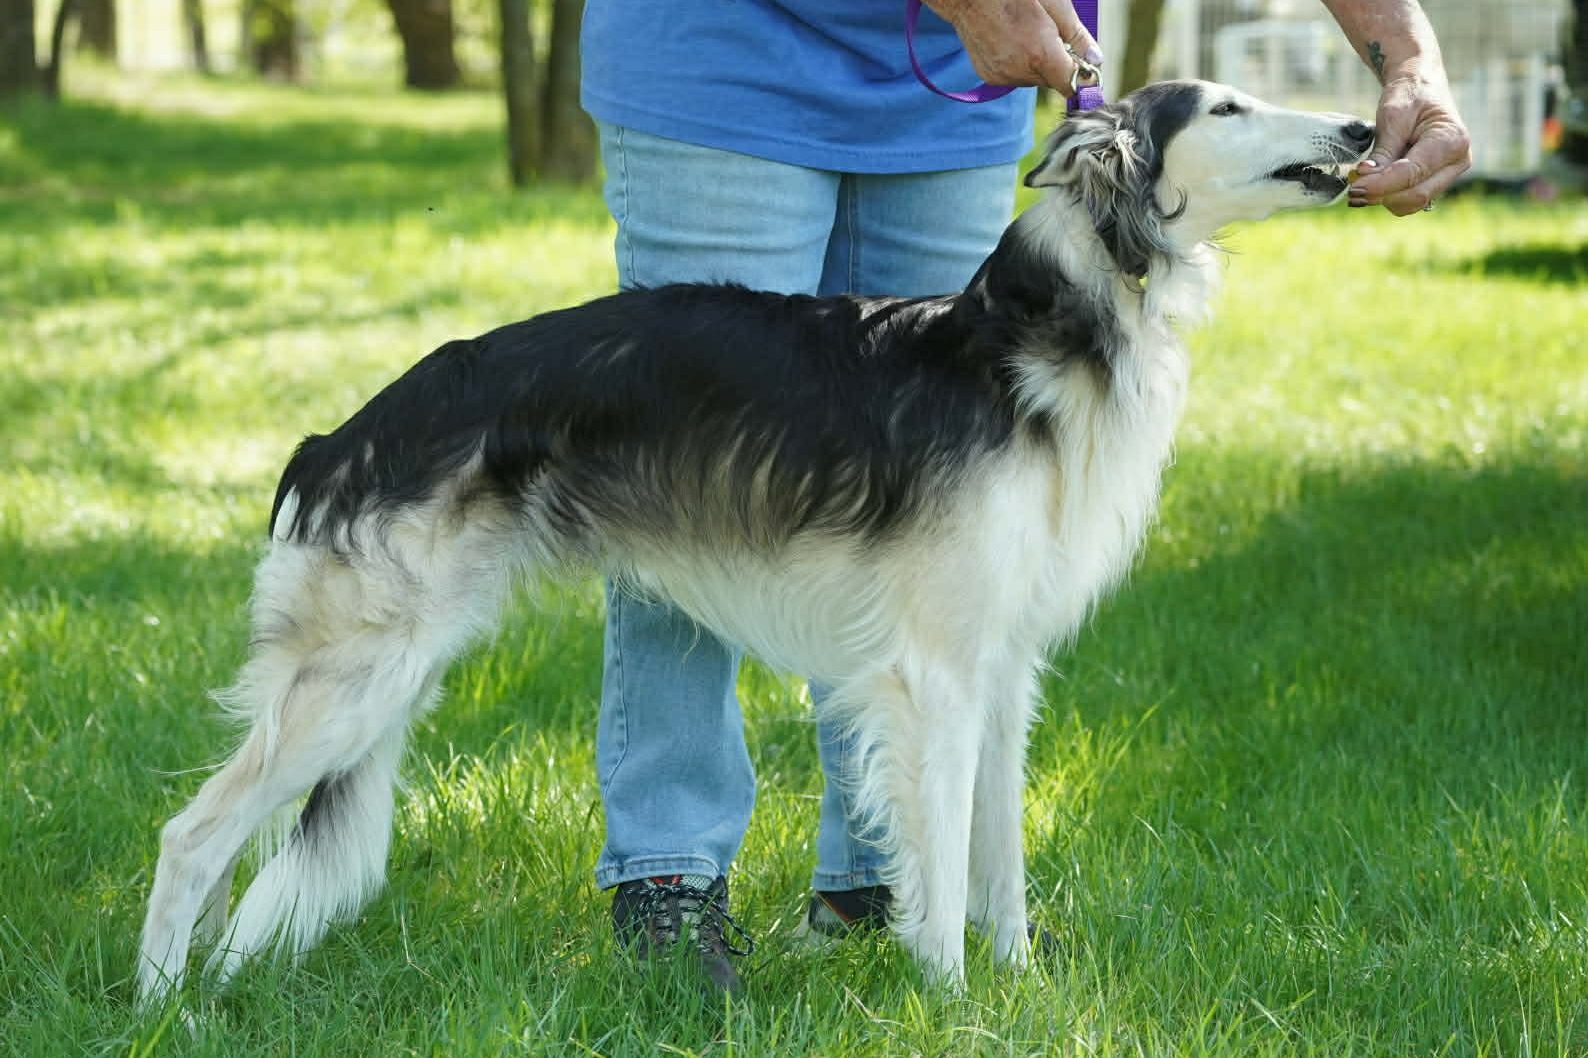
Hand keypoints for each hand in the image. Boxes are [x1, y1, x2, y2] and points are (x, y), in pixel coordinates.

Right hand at [925, 0, 1103, 97]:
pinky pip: (1013, 76)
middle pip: (1052, 81)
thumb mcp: (1055, 6)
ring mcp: (1002, 76)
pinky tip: (1010, 41)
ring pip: (1032, 79)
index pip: (1071, 86)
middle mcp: (1020, 71)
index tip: (1087, 73)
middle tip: (1049, 35)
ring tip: (1025, 35)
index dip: (1082, 81)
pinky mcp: (989, 76)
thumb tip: (1096, 60)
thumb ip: (1077, 36)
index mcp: (1040, 54)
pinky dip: (1017, 64)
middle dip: (1056, 63)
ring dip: (1036, 64)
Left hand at [1349, 67, 1471, 214]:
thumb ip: (1382, 152)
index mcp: (1452, 140)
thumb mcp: (1392, 118)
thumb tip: (1364, 179)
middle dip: (1381, 195)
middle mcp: (1457, 161)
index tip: (1354, 186)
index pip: (1413, 174)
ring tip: (1362, 182)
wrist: (1421, 88)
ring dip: (1384, 198)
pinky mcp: (1435, 181)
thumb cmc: (1409, 97)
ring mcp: (1448, 174)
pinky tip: (1373, 183)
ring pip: (1412, 202)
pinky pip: (1410, 199)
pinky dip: (1389, 196)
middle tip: (1352, 189)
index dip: (1381, 185)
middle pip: (1416, 195)